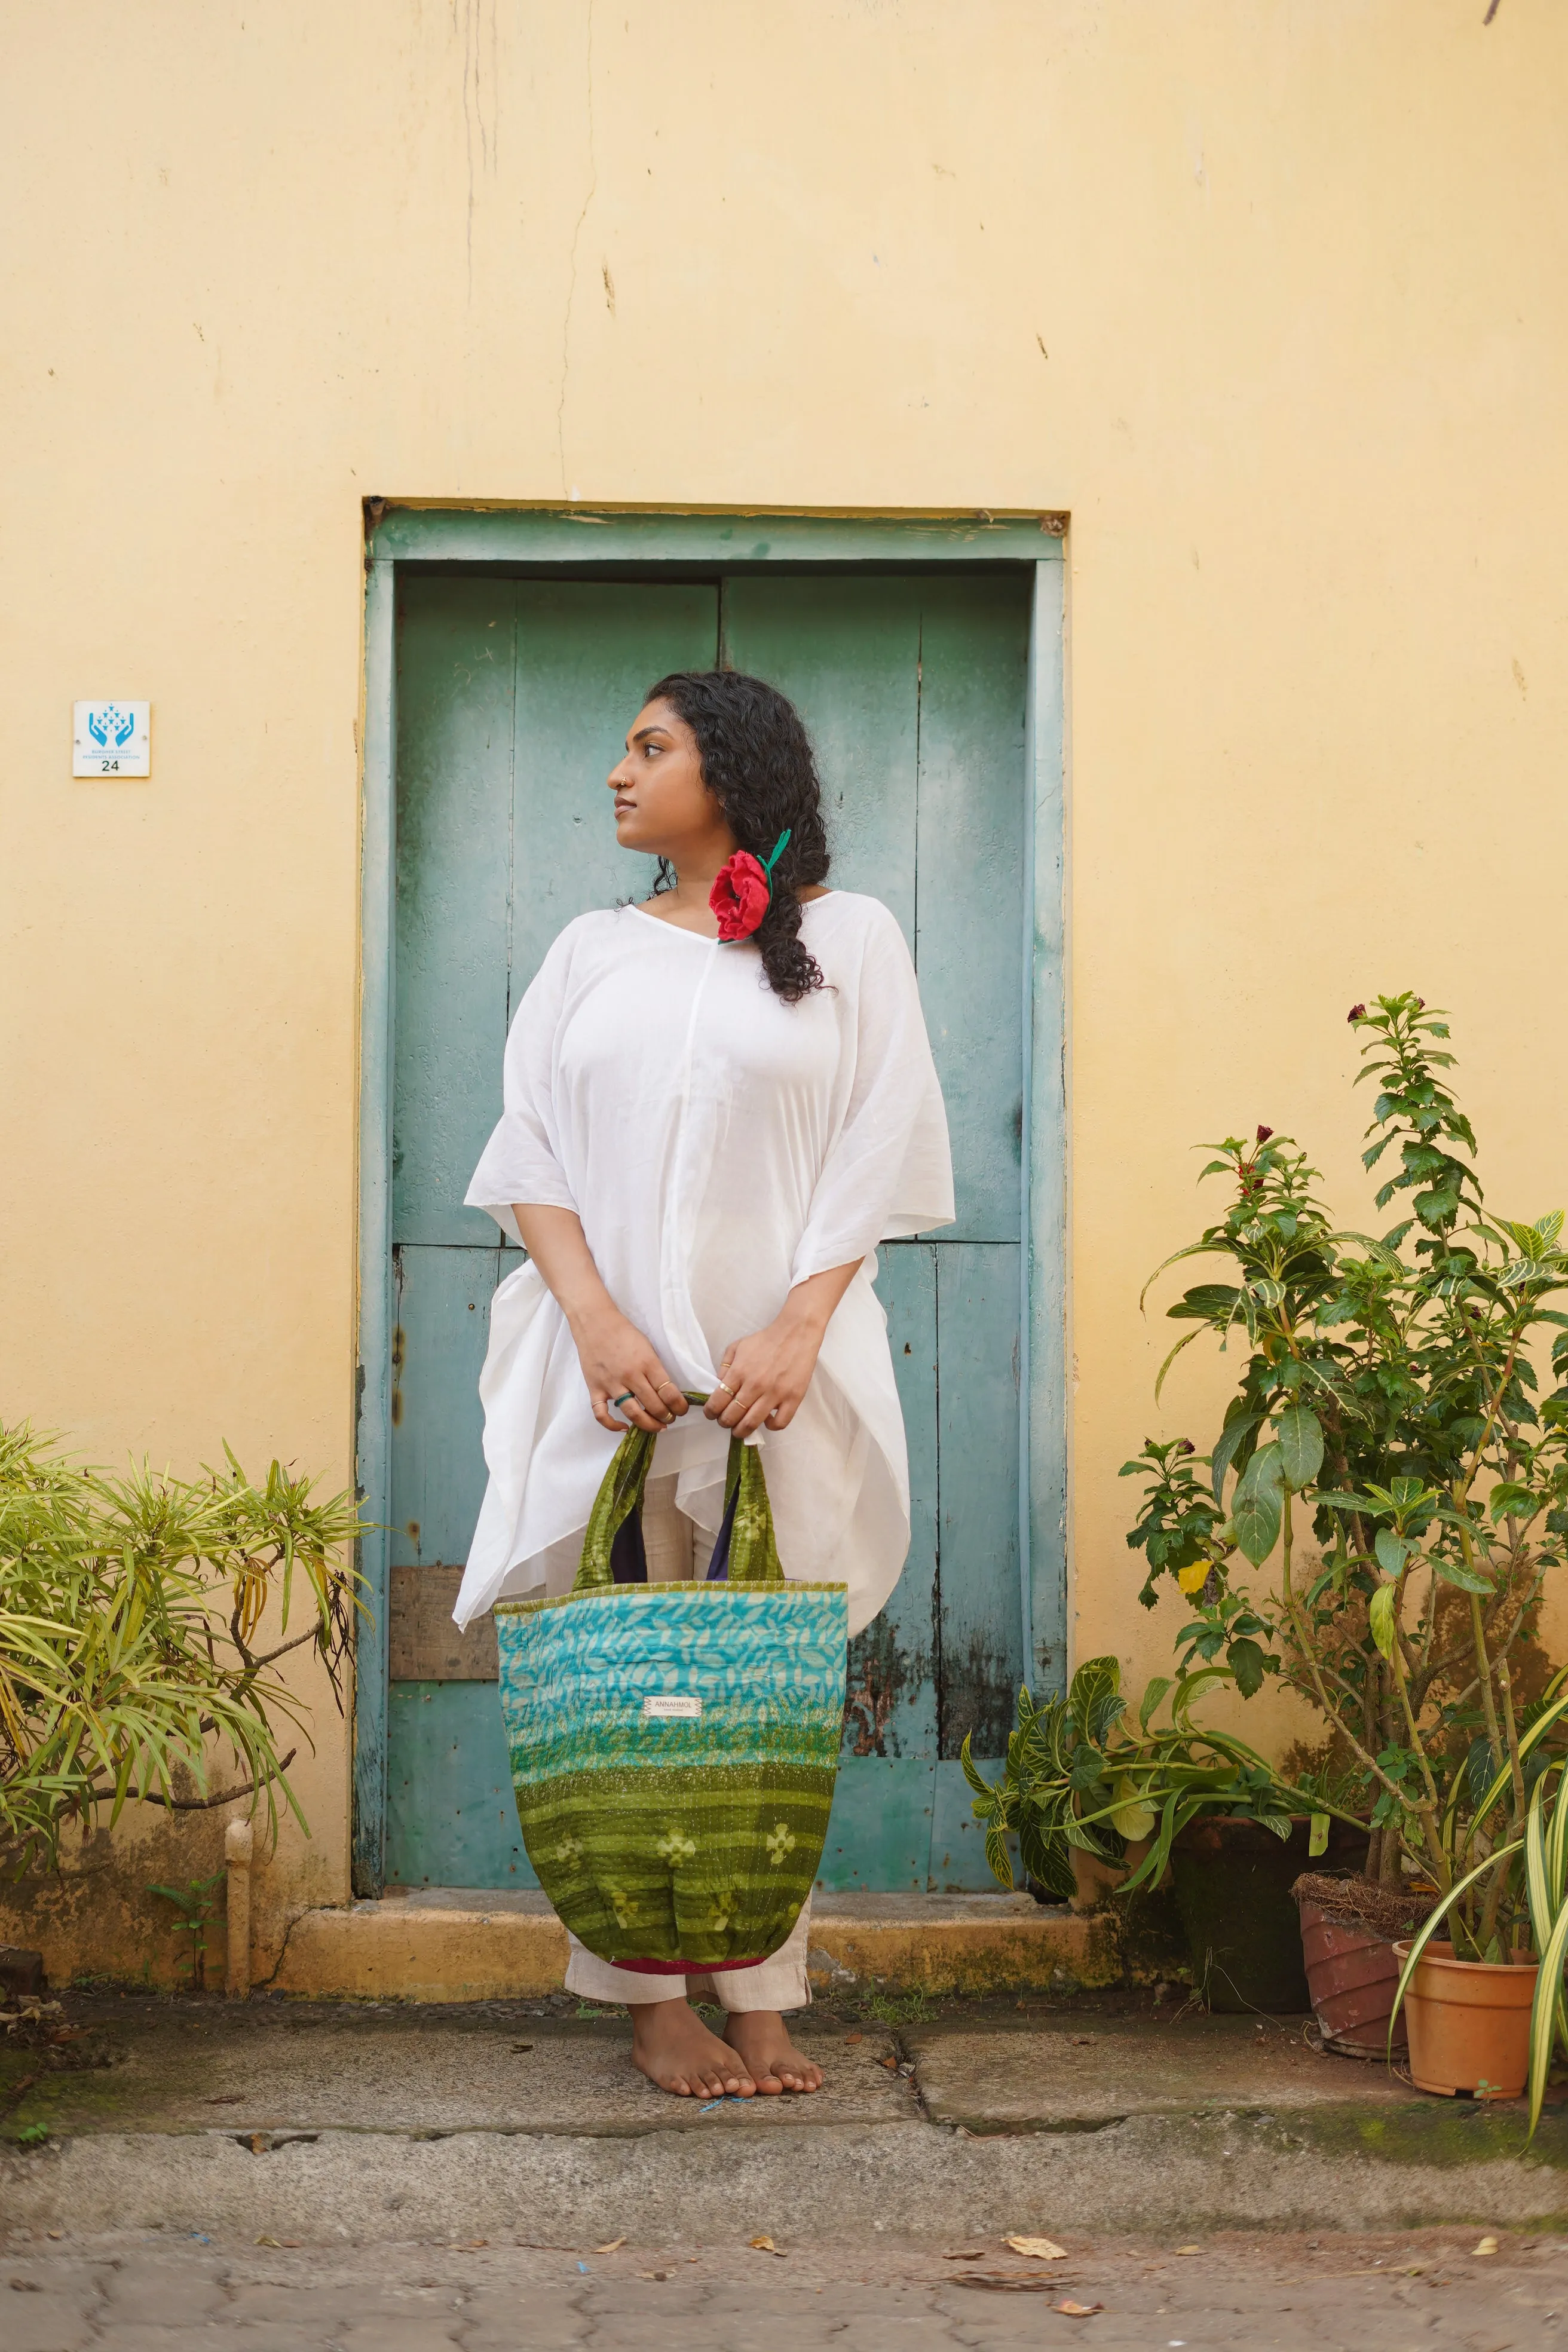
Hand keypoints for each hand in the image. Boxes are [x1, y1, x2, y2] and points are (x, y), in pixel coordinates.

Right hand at [568, 1302, 689, 1434]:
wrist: (595, 1323)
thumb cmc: (624, 1333)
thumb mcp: (648, 1347)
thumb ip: (656, 1369)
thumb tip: (666, 1390)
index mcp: (647, 1363)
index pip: (669, 1392)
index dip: (679, 1406)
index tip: (682, 1410)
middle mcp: (631, 1376)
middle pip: (654, 1406)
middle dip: (667, 1416)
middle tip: (670, 1418)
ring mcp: (611, 1384)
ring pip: (632, 1413)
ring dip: (648, 1424)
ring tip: (657, 1426)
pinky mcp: (595, 1388)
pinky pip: (601, 1414)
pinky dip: (612, 1425)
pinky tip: (624, 1427)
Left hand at [705, 1294, 830, 1437]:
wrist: (796, 1333)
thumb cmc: (765, 1340)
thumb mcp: (738, 1346)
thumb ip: (725, 1366)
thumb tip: (719, 1387)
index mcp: (739, 1372)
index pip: (717, 1401)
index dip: (711, 1412)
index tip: (711, 1414)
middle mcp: (755, 1385)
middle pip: (732, 1416)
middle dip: (724, 1423)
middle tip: (726, 1422)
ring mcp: (775, 1393)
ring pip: (752, 1423)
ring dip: (742, 1431)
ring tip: (740, 1429)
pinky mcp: (793, 1398)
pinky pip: (779, 1423)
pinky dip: (770, 1426)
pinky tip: (767, 1420)